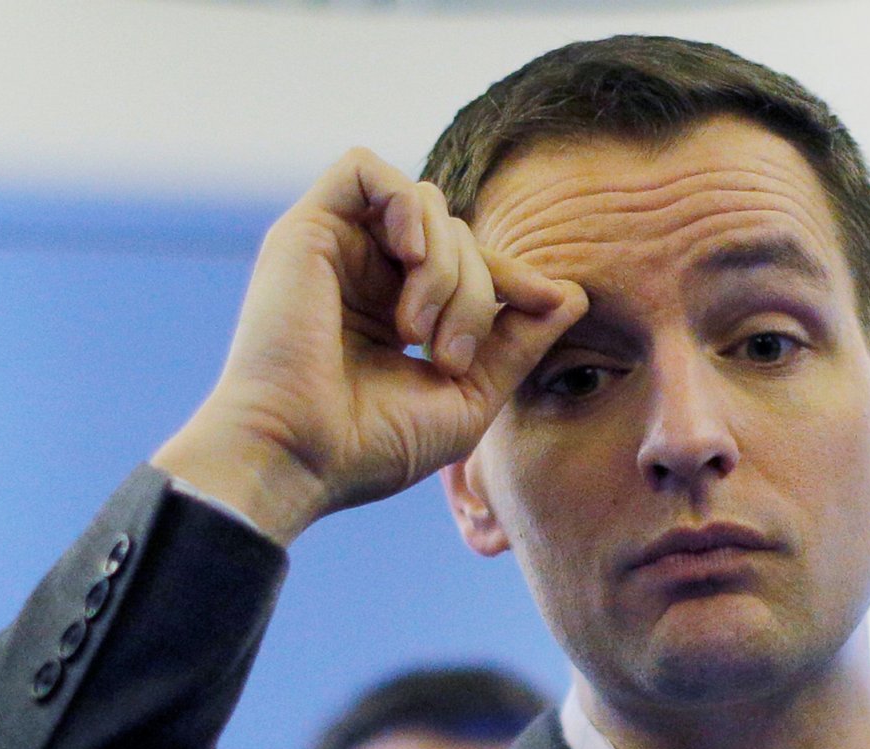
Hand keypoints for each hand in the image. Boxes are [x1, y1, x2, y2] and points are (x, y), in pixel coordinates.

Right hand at [152, 148, 586, 543]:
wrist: (297, 458)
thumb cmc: (369, 447)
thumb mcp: (466, 398)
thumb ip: (516, 345)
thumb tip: (572, 294)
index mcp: (396, 313)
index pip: (472, 264)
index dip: (515, 277)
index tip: (545, 303)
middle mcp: (364, 275)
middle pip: (456, 232)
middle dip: (475, 287)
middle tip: (448, 355)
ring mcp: (333, 250)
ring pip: (423, 203)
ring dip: (444, 264)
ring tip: (417, 332)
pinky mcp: (304, 230)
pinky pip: (365, 169)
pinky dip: (403, 206)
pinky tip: (408, 260)